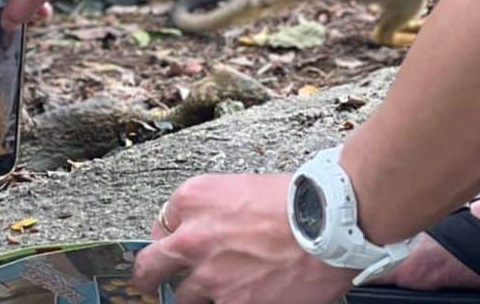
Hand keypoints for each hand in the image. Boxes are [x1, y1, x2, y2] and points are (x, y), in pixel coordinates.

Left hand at [133, 174, 355, 303]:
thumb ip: (213, 211)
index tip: (179, 245)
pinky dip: (228, 302)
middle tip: (153, 281)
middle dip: (151, 275)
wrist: (329, 225)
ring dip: (199, 293)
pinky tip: (249, 294)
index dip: (174, 237)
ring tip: (225, 285)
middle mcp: (191, 238)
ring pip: (184, 297)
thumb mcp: (242, 188)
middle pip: (149, 267)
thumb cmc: (297, 201)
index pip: (162, 226)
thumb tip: (205, 228)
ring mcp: (210, 277)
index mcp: (192, 199)